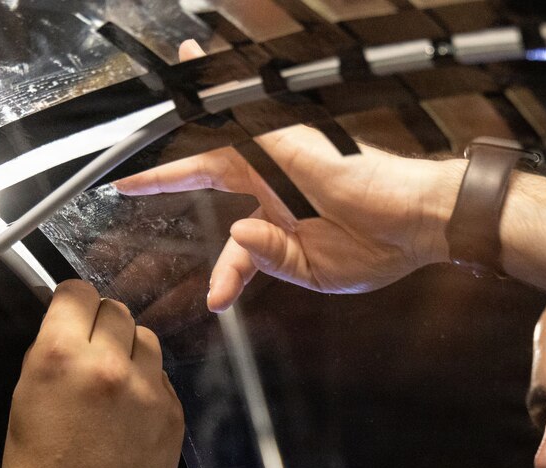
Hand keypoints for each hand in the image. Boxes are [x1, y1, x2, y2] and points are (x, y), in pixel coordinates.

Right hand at [1, 280, 184, 467]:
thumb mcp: (25, 400)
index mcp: (61, 357)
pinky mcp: (173, 413)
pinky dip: (148, 385)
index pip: (78, 293)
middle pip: (117, 311)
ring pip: (147, 339)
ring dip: (130, 351)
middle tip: (92, 352)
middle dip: (102, 326)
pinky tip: (129, 415)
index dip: (73, 302)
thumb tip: (69, 325)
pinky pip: (162, 378)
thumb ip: (51, 354)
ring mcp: (147, 390)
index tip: (72, 314)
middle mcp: (109, 365)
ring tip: (113, 383)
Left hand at [114, 40, 462, 312]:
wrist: (419, 223)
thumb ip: (270, 257)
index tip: (217, 300)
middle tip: (126, 180)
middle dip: (167, 174)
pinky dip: (215, 104)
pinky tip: (192, 89)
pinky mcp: (289, 141)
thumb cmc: (380, 248)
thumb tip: (236, 234)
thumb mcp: (314, 271)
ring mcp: (280, 157)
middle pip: (210, 167)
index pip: (235, 237)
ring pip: (218, 133)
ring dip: (183, 121)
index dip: (224, 273)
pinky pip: (241, 118)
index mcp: (283, 215)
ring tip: (148, 110)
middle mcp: (276, 181)